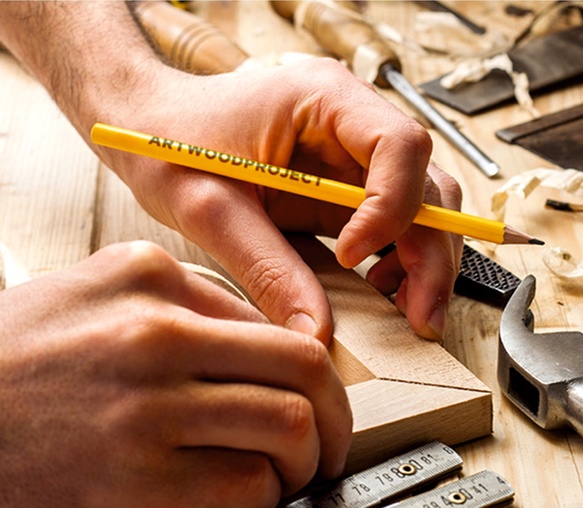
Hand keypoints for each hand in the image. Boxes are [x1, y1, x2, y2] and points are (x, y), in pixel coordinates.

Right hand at [0, 242, 350, 507]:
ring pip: (288, 428)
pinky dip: (267, 494)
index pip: (278, 323)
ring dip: (309, 460)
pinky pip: (246, 485)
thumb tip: (264, 341)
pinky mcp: (136, 481)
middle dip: (337, 414)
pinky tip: (251, 493)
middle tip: (333, 440)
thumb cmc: (22, 354)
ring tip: (296, 471)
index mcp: (153, 280)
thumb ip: (187, 302)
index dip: (316, 371)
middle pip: (303, 371)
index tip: (318, 397)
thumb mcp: (99, 289)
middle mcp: (157, 336)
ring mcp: (149, 409)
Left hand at [98, 59, 462, 342]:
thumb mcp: (209, 208)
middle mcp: (350, 120)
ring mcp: (350, 153)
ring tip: (409, 311)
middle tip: (423, 317)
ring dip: (424, 260)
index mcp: (322, 98)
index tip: (352, 257)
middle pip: (426, 183)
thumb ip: (266, 268)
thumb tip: (315, 332)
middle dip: (431, 254)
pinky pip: (392, 221)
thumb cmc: (169, 144)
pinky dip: (400, 258)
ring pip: (422, 205)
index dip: (392, 208)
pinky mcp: (342, 184)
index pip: (400, 145)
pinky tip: (381, 288)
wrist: (149, 126)